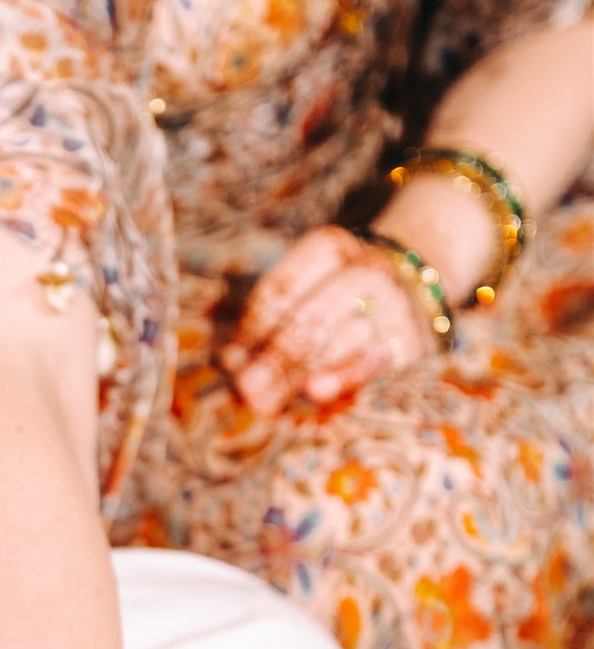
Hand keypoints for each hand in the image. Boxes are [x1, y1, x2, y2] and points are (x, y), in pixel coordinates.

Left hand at [223, 225, 428, 416]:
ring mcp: (393, 305)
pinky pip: (374, 362)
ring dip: (299, 372)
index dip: (255, 325)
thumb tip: (233, 361)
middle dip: (276, 355)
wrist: (418, 284)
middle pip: (312, 316)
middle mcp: (365, 271)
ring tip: (264, 400)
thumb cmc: (340, 292)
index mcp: (330, 249)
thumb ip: (273, 316)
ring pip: (340, 340)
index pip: (284, 288)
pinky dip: (344, 377)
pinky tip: (316, 391)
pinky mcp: (412, 340)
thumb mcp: (311, 282)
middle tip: (245, 386)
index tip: (231, 358)